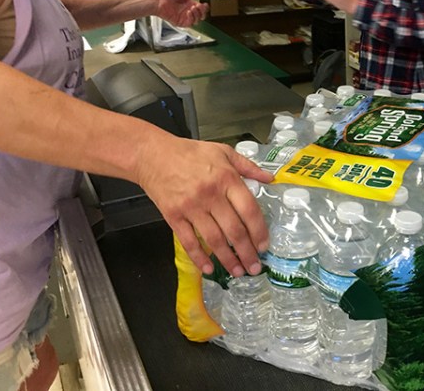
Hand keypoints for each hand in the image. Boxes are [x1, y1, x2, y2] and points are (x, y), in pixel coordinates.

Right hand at [135, 134, 274, 276]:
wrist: (153, 155)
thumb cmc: (190, 153)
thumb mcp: (224, 152)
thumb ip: (249, 166)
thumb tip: (270, 178)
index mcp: (226, 179)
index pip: (249, 210)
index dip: (259, 231)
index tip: (264, 245)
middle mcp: (210, 195)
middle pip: (234, 230)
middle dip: (247, 252)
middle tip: (255, 267)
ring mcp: (191, 207)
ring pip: (214, 240)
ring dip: (227, 259)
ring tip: (238, 271)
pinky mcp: (173, 216)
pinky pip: (188, 241)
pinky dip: (199, 257)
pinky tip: (208, 269)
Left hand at [155, 0, 210, 26]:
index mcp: (189, 3)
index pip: (201, 8)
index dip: (204, 7)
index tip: (205, 4)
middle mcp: (187, 11)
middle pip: (201, 16)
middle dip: (202, 12)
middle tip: (200, 6)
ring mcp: (184, 17)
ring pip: (197, 20)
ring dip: (197, 14)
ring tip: (193, 8)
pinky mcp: (180, 22)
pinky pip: (190, 23)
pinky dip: (191, 18)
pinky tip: (189, 12)